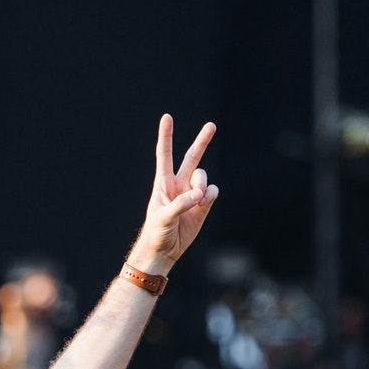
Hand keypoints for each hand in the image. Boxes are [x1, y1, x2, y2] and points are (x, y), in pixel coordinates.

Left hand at [128, 114, 218, 273]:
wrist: (164, 251)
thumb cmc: (156, 233)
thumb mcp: (163, 218)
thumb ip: (180, 203)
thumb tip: (199, 195)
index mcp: (163, 183)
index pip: (164, 155)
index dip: (166, 136)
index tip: (167, 117)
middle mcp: (179, 185)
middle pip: (192, 158)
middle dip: (202, 141)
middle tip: (212, 125)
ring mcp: (192, 194)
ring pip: (204, 177)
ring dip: (202, 185)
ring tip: (196, 200)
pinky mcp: (203, 206)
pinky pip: (213, 192)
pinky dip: (210, 196)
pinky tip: (203, 203)